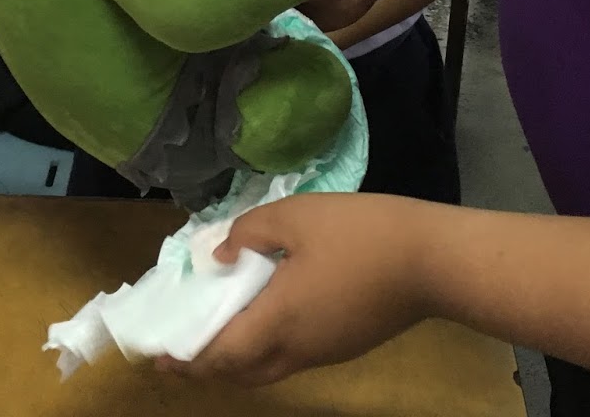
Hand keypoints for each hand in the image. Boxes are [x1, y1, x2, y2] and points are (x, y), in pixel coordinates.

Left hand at [159, 193, 427, 385]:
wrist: (431, 260)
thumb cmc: (360, 233)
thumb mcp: (296, 216)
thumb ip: (248, 234)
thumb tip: (220, 255)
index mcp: (278, 321)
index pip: (219, 354)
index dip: (185, 356)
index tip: (157, 352)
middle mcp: (298, 348)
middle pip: (240, 372)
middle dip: (205, 365)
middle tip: (180, 349)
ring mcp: (325, 351)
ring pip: (268, 369)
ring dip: (236, 360)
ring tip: (217, 334)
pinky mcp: (345, 345)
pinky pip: (292, 357)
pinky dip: (265, 348)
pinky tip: (264, 317)